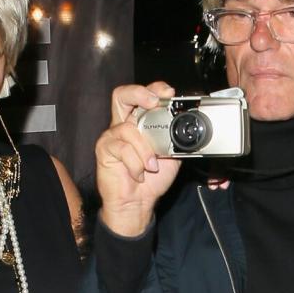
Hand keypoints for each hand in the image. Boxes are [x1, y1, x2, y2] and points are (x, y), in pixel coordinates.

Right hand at [96, 82, 182, 236]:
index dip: (155, 89)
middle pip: (122, 95)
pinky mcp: (104, 149)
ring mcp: (113, 136)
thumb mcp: (172, 156)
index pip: (144, 96)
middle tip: (153, 102)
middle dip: (138, 93)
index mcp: (140, 123)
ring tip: (151, 166)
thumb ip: (176, 138)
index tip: (169, 94)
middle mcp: (124, 125)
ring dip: (144, 149)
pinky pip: (122, 149)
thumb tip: (189, 127)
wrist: (138, 203)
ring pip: (129, 128)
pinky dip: (135, 164)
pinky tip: (139, 174)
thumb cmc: (151, 180)